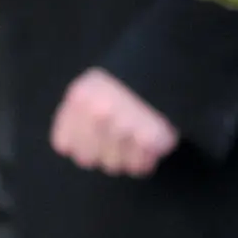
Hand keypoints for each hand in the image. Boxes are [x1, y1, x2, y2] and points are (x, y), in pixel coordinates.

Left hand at [51, 68, 178, 176]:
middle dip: (101, 152)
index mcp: (80, 97)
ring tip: (137, 136)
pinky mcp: (150, 139)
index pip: (65, 144)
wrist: (172, 69)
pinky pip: (139, 167)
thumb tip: (68, 147)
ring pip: (113, 166)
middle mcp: (97, 113)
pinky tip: (151, 142)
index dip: (81, 144)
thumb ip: (77, 113)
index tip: (95, 137)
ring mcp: (123, 126)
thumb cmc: (130, 81)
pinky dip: (146, 160)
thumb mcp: (94, 85)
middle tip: (119, 138)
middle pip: (87, 159)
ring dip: (125, 157)